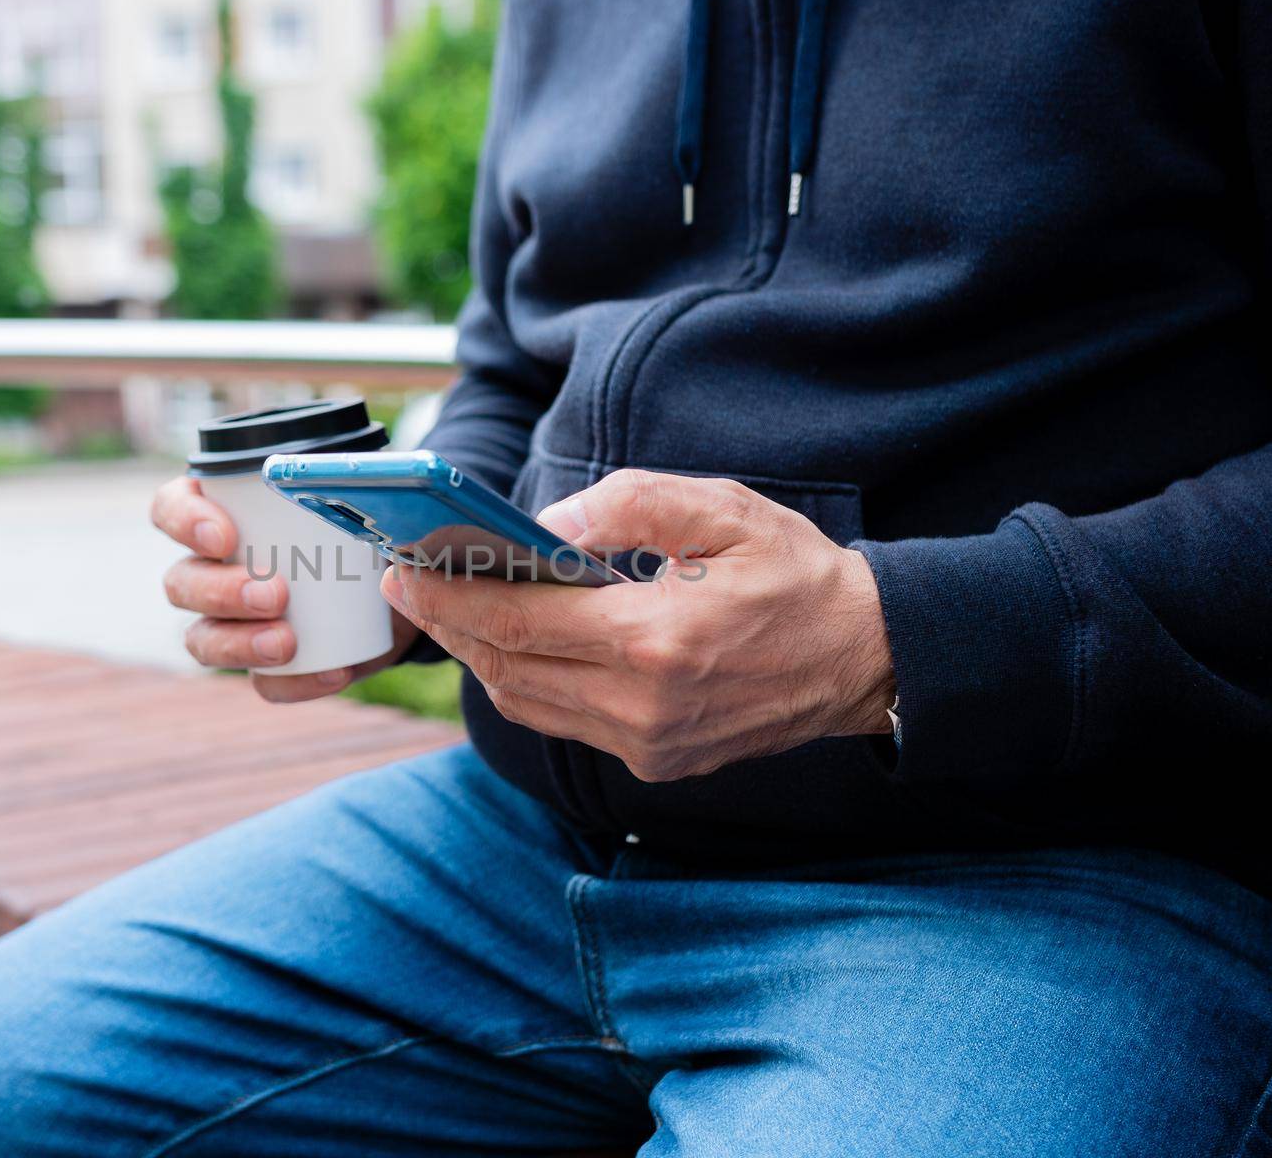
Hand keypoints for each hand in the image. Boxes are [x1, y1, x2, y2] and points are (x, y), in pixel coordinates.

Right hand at [152, 476, 418, 702]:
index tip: (225, 537)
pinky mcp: (269, 666)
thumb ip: (361, 483)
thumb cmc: (362, 522)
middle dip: (220, 592)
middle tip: (274, 594)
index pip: (170, 509)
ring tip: (287, 642)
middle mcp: (211, 569)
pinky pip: (266, 683)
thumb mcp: (363, 495)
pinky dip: (296, 683)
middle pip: (181, 583)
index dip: (184, 522)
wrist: (400, 584)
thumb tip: (376, 486)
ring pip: (203, 640)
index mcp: (218, 513)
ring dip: (239, 644)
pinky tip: (334, 673)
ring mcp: (233, 624)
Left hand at [380, 469, 894, 780]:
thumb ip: (628, 506)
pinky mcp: (658, 764)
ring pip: (530, 706)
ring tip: (454, 613)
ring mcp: (650, 744)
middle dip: (451, 626)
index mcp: (655, 639)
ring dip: (483, 660)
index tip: (405, 572)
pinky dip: (529, 686)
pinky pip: (567, 725)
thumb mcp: (722, 510)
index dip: (450, 598)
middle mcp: (643, 705)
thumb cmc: (796, 574)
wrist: (866, 659)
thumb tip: (542, 528)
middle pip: (509, 669)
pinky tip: (517, 649)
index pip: (519, 621)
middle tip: (412, 586)